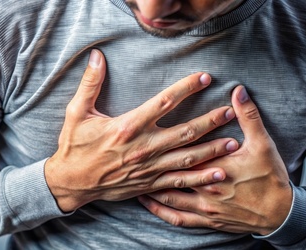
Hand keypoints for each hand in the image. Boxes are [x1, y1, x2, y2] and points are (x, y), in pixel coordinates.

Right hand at [45, 49, 238, 211]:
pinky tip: (219, 172)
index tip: (204, 78)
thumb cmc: (75, 146)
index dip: (186, 88)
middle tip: (229, 112)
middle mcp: (143, 147)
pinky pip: (179, 181)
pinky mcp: (148, 183)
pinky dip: (200, 178)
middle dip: (210, 121)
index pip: (164, 103)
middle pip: (185, 131)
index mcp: (128, 126)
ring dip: (212, 148)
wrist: (72, 182)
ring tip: (234, 142)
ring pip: (188, 157)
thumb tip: (98, 57)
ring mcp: (148, 168)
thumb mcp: (77, 112)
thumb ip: (90, 84)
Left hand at [138, 85, 291, 234]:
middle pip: (169, 169)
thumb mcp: (263, 143)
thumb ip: (248, 116)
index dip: (166, 132)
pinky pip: (174, 216)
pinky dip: (158, 210)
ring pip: (166, 194)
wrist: (280, 214)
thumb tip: (238, 91)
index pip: (184, 143)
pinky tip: (145, 202)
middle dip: (149, 157)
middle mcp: (201, 186)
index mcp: (212, 164)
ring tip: (129, 172)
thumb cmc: (270, 177)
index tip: (149, 120)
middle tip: (129, 147)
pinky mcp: (203, 219)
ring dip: (147, 184)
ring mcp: (201, 205)